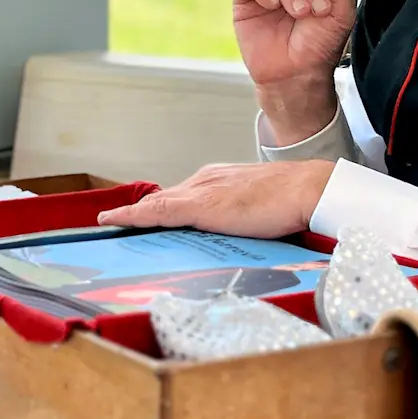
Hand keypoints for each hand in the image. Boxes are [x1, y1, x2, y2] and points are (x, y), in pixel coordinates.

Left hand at [96, 161, 335, 237]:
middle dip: (140, 215)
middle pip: (164, 200)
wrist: (310, 190)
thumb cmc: (295, 201)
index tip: (140, 219)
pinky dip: (131, 216)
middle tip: (115, 227)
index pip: (181, 197)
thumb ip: (243, 219)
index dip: (158, 210)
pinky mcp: (199, 205)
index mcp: (219, 180)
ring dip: (131, 217)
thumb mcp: (261, 210)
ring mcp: (200, 191)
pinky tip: (112, 221)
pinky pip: (155, 211)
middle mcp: (205, 180)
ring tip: (107, 226)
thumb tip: (239, 238)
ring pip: (155, 205)